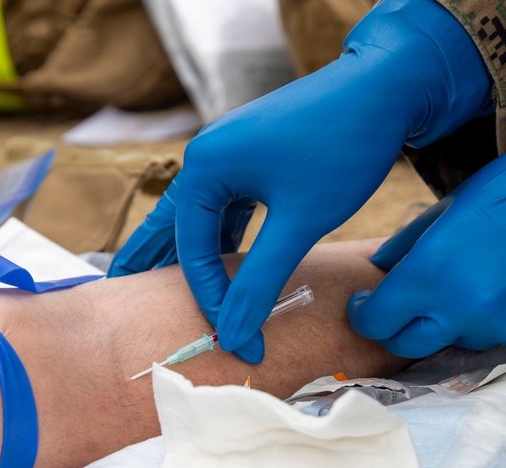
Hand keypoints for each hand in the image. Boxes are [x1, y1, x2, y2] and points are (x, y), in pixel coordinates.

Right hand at [108, 0, 491, 361]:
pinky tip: (222, 258)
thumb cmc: (342, 148)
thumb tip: (234, 335)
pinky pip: (224, 205)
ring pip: (197, 216)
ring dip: (188, 252)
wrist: (386, 88)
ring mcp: (228, 153)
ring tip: (161, 285)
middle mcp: (206, 156)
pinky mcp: (252, 155)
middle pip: (171, 225)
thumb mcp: (299, 223)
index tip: (236, 342)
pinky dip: (220, 236)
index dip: (212, 302)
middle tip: (119, 295)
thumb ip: (261, 282)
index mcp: (205, 167)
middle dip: (149, 262)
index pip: (193, 251)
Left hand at [349, 90, 505, 358]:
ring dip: (446, 324)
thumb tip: (379, 267)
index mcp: (431, 271)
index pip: (377, 320)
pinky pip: (495, 338)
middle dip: (393, 330)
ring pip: (453, 342)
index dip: (365, 314)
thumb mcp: (452, 204)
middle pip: (405, 344)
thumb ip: (409, 242)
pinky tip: (502, 290)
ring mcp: (499, 327)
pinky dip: (488, 322)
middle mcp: (460, 309)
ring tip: (462, 287)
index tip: (366, 303)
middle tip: (396, 311)